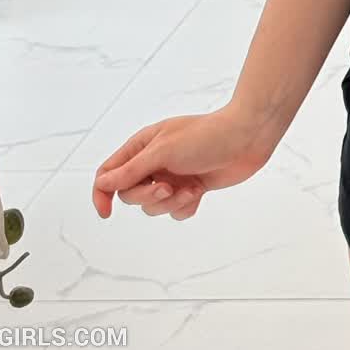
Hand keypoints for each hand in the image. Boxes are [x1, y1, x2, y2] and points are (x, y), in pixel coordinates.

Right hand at [90, 103, 279, 222]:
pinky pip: (176, 211)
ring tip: (191, 188)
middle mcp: (154, 162)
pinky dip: (186, 205)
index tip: (106, 213)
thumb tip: (102, 184)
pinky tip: (200, 191)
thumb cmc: (206, 136)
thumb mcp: (163, 151)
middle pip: (131, 195)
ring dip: (171, 202)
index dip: (102, 193)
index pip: (109, 173)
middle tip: (168, 188)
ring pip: (154, 206)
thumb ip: (131, 170)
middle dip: (148, 196)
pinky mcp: (191, 188)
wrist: (247, 138)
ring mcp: (172, 176)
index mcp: (142, 146)